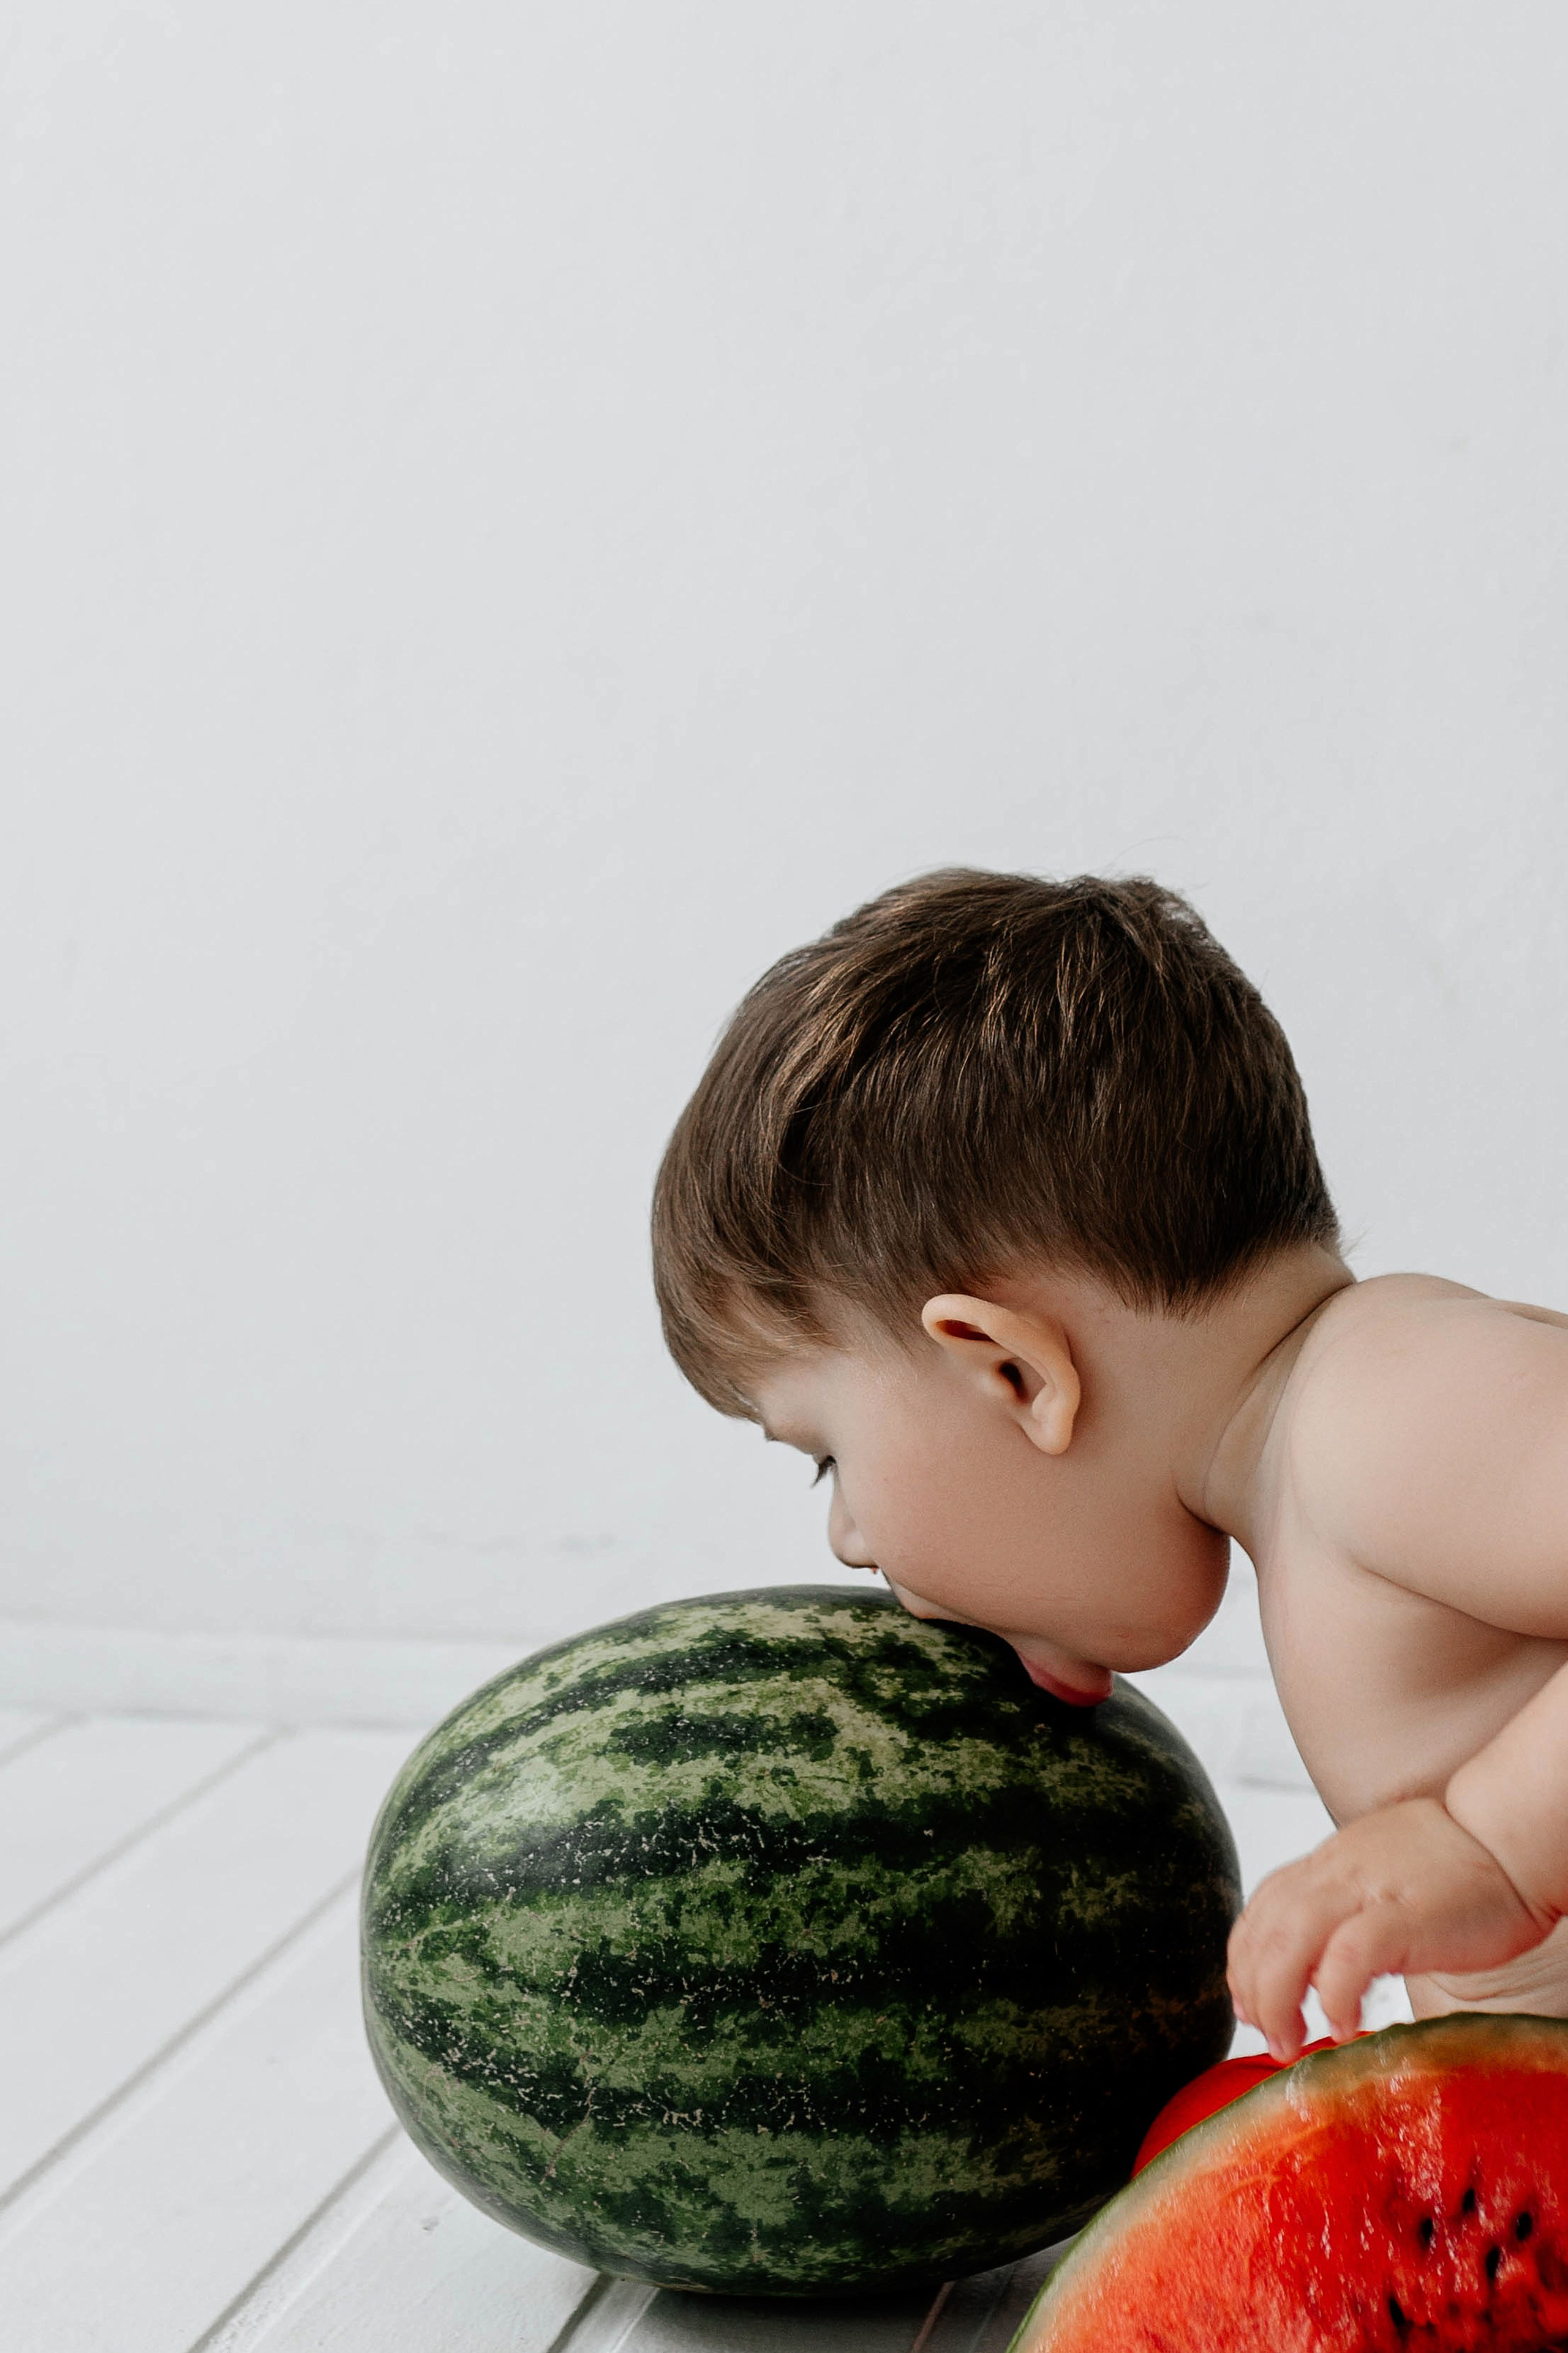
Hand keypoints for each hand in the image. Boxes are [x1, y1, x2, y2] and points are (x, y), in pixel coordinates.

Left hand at [1227, 1797, 1553, 2060]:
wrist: (1509, 1838)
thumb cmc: (1457, 1865)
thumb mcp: (1380, 1874)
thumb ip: (1345, 1906)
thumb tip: (1318, 1962)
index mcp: (1330, 1863)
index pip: (1262, 1908)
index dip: (1244, 1959)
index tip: (1248, 2001)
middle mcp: (1336, 1871)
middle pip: (1265, 1929)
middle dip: (1252, 1989)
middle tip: (1267, 2035)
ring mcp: (1367, 1890)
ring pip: (1290, 1939)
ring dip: (1277, 1998)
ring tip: (1289, 2042)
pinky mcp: (1404, 1915)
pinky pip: (1349, 1954)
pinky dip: (1334, 1993)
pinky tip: (1342, 2025)